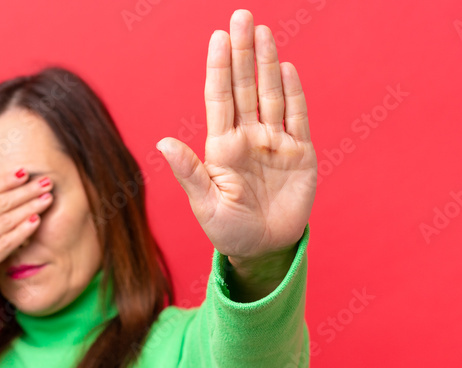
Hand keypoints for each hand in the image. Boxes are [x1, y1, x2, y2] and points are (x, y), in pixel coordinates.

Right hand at [0, 170, 54, 302]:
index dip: (6, 181)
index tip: (24, 172)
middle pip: (0, 203)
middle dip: (25, 191)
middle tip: (46, 181)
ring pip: (5, 221)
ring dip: (29, 207)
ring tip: (47, 198)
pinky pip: (5, 243)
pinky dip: (22, 231)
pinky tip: (36, 221)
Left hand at [157, 9, 315, 262]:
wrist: (263, 251)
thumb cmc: (229, 231)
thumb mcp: (205, 205)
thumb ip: (189, 172)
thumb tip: (162, 143)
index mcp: (221, 148)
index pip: (219, 99)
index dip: (219, 68)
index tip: (217, 37)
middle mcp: (247, 138)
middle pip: (244, 87)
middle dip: (242, 52)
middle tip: (241, 16)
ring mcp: (274, 143)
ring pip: (270, 94)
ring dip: (267, 63)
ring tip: (262, 32)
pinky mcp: (299, 154)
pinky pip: (297, 117)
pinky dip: (293, 93)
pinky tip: (287, 69)